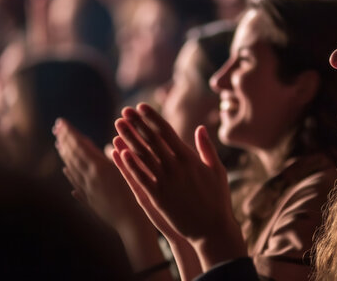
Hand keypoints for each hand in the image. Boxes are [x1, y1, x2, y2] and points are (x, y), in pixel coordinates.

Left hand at [53, 118, 143, 227]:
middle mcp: (90, 177)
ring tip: (58, 144)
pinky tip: (66, 170)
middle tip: (56, 127)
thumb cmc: (138, 194)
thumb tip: (105, 145)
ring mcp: (88, 189)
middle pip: (73, 155)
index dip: (70, 133)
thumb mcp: (129, 170)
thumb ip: (114, 157)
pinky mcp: (90, 200)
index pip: (80, 145)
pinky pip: (76, 184)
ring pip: (72, 169)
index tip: (61, 122)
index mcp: (100, 167)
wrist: (132, 223)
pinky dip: (70, 174)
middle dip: (64, 140)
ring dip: (65, 155)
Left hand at [112, 104, 246, 268]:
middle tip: (125, 110)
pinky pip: (141, 177)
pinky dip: (130, 164)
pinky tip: (120, 152)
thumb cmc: (217, 200)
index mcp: (190, 158)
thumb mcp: (217, 170)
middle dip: (137, 123)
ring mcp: (166, 182)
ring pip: (143, 155)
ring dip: (129, 138)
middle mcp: (176, 167)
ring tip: (119, 125)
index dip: (152, 117)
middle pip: (152, 140)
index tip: (141, 106)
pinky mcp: (158, 198)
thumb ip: (207, 148)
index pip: (167, 132)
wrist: (213, 230)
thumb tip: (200, 128)